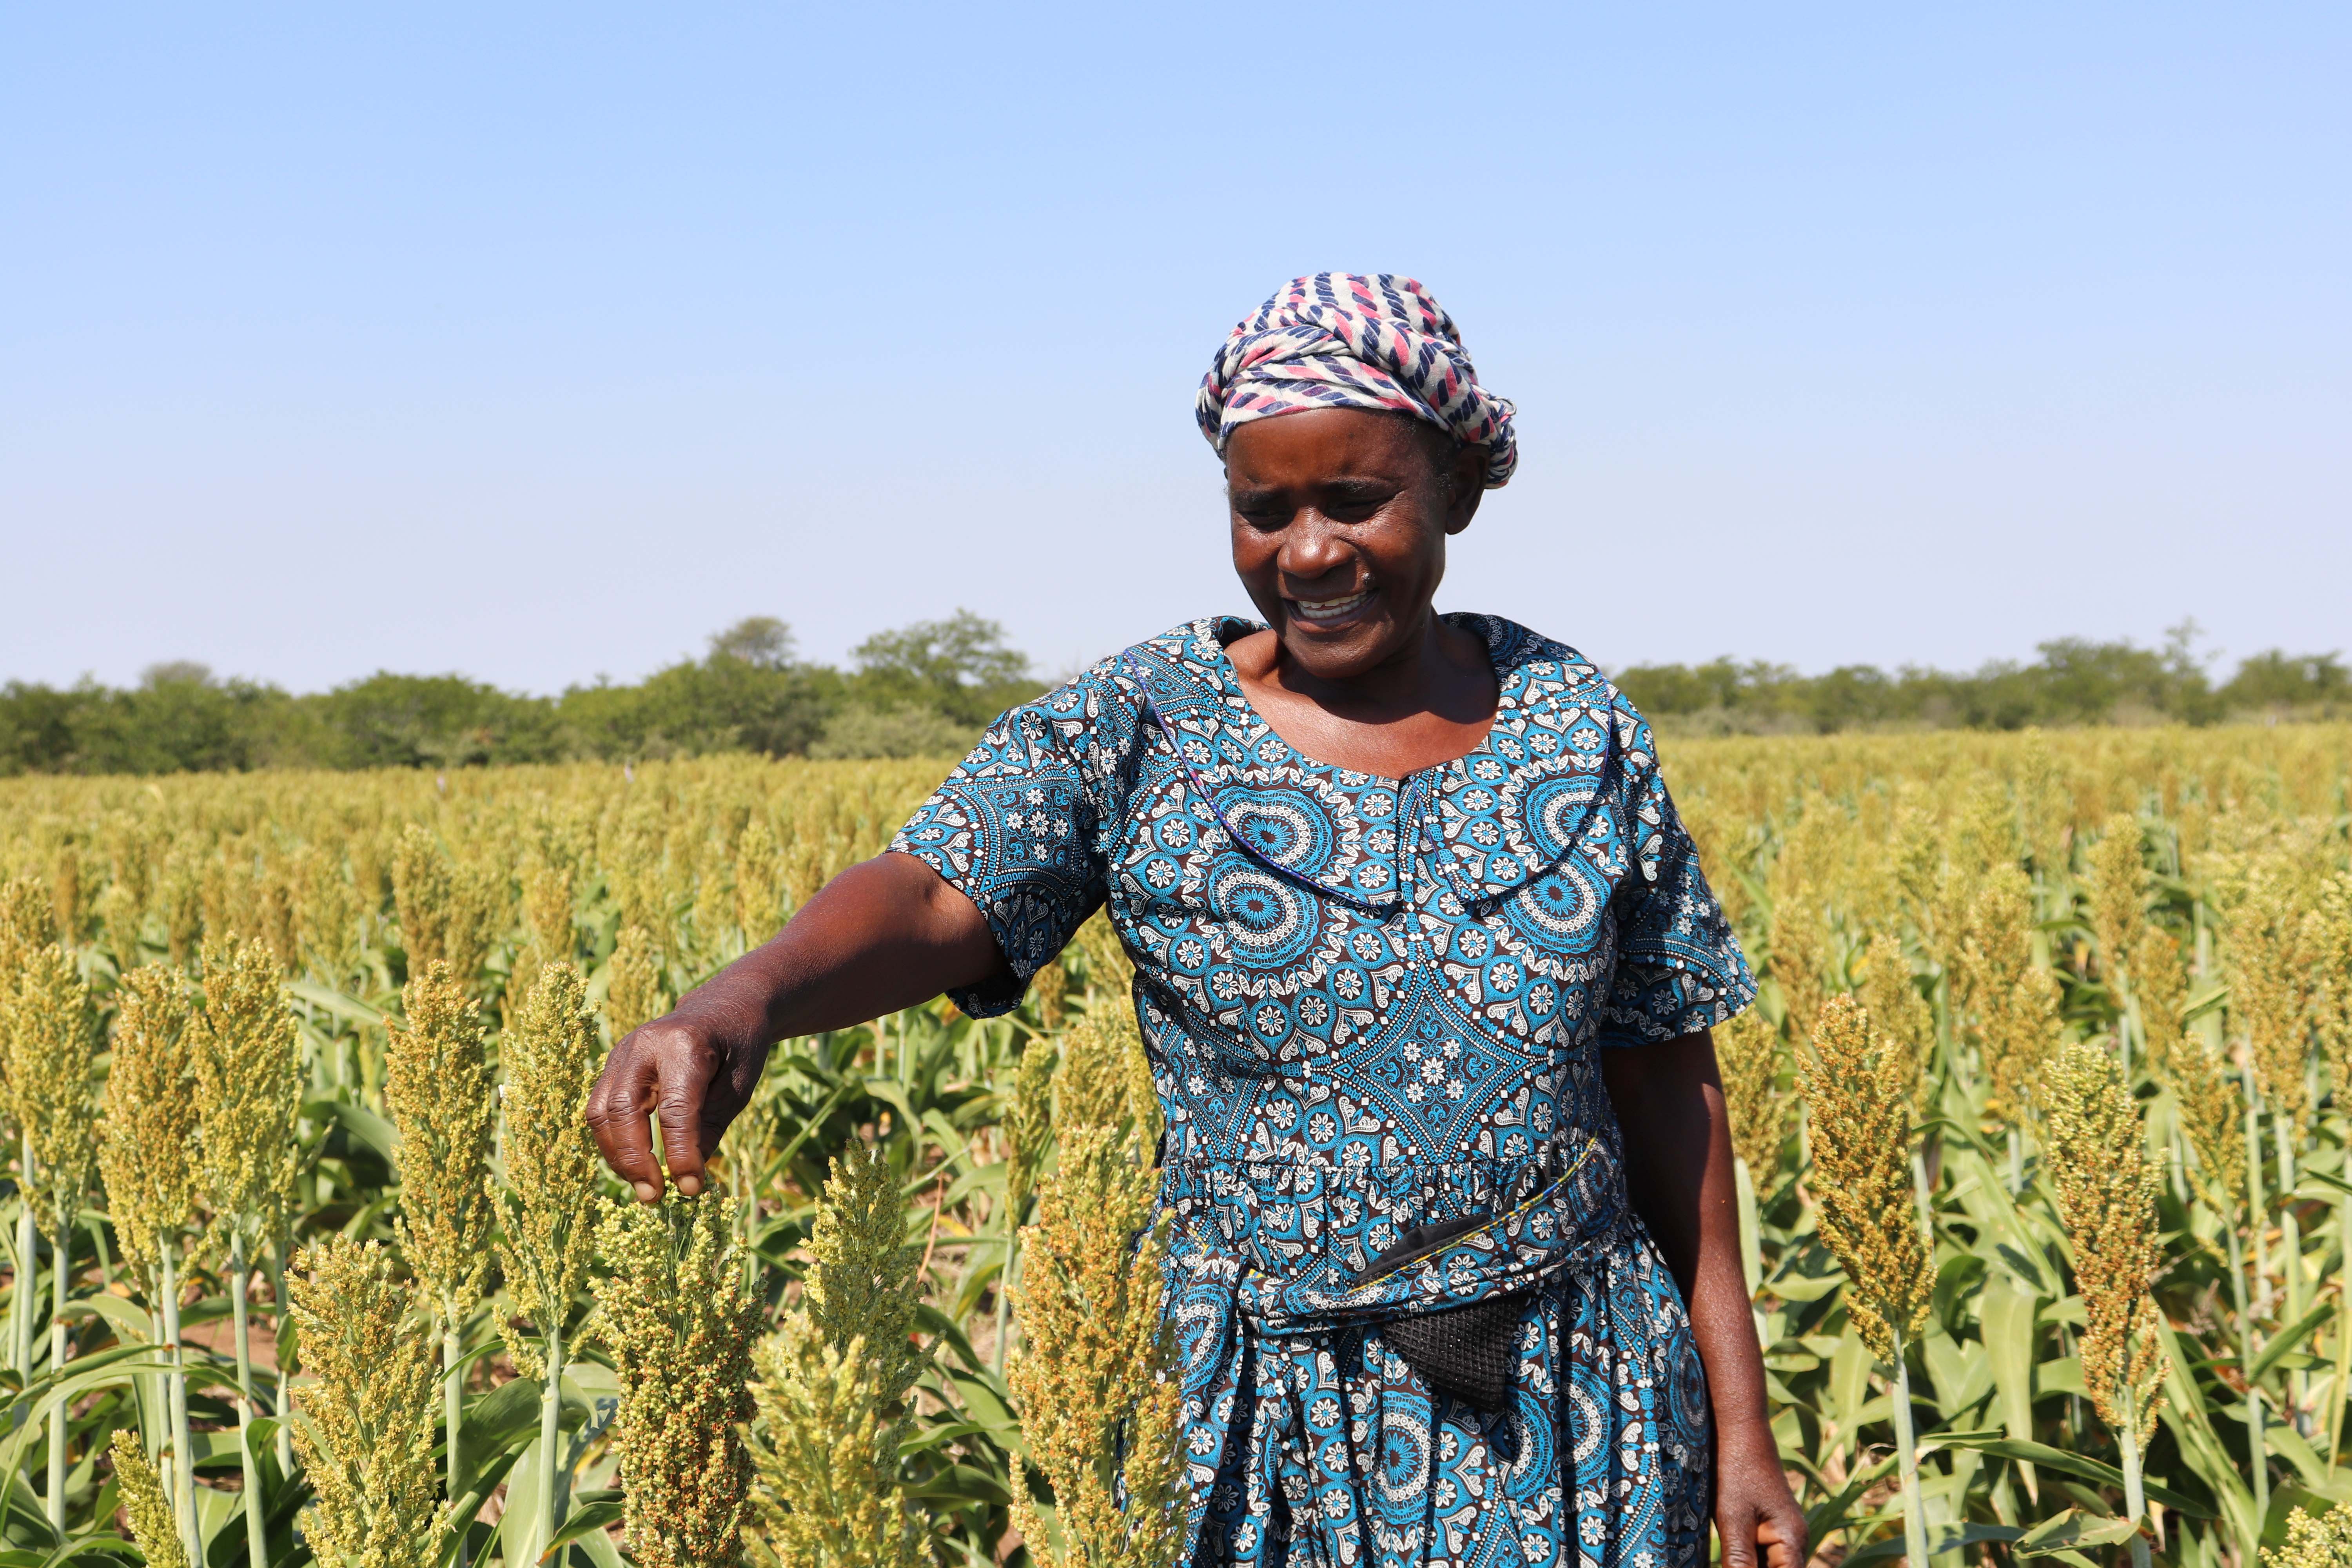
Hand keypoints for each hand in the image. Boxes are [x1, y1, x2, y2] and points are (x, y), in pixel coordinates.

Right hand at [586, 1010, 762, 1201]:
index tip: (691, 1188)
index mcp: (686, 1045)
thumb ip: (710, 1128)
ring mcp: (623, 1052)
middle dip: (635, 1160)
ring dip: (618, 1156)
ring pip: (602, 1111)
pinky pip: (600, 1108)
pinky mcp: (613, 1064)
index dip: (680, 1154)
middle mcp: (645, 1044)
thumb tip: (686, 1180)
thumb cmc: (738, 1047)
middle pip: (624, 1110)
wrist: (723, 1006)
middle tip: (654, 1197)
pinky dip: (613, 1141)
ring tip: (644, 1187)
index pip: (675, 1110)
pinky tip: (634, 1165)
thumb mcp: (739, 1087)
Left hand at [1714, 1429, 1806, 1567]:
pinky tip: (1727, 1558)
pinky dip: (1745, 1561)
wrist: (1737, 1428)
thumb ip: (1739, 1561)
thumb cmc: (1735, 1468)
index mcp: (1793, 1540)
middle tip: (1728, 1559)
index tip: (1735, 1567)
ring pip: (1767, 1565)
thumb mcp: (1733, 1519)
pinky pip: (1759, 1554)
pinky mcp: (1767, 1525)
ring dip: (1746, 1564)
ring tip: (1727, 1556)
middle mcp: (1794, 1540)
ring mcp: (1782, 1533)